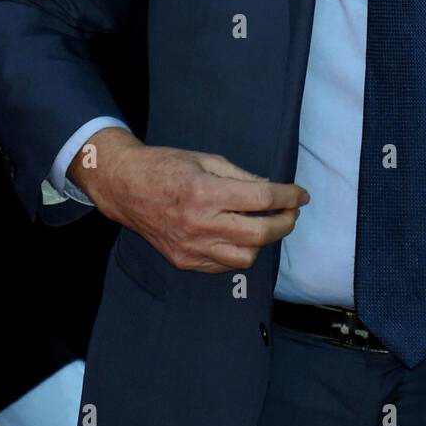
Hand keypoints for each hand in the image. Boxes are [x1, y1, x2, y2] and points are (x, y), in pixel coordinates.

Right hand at [67, 127, 309, 272]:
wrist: (124, 187)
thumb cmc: (165, 166)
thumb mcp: (206, 159)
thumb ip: (241, 176)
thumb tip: (272, 189)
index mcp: (205, 193)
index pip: (262, 198)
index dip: (288, 196)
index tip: (301, 194)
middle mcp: (200, 225)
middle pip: (260, 234)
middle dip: (285, 223)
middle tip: (291, 211)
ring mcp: (191, 248)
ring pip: (246, 258)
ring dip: (263, 242)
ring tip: (266, 224)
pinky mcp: (185, 262)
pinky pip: (224, 265)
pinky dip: (239, 252)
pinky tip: (240, 236)